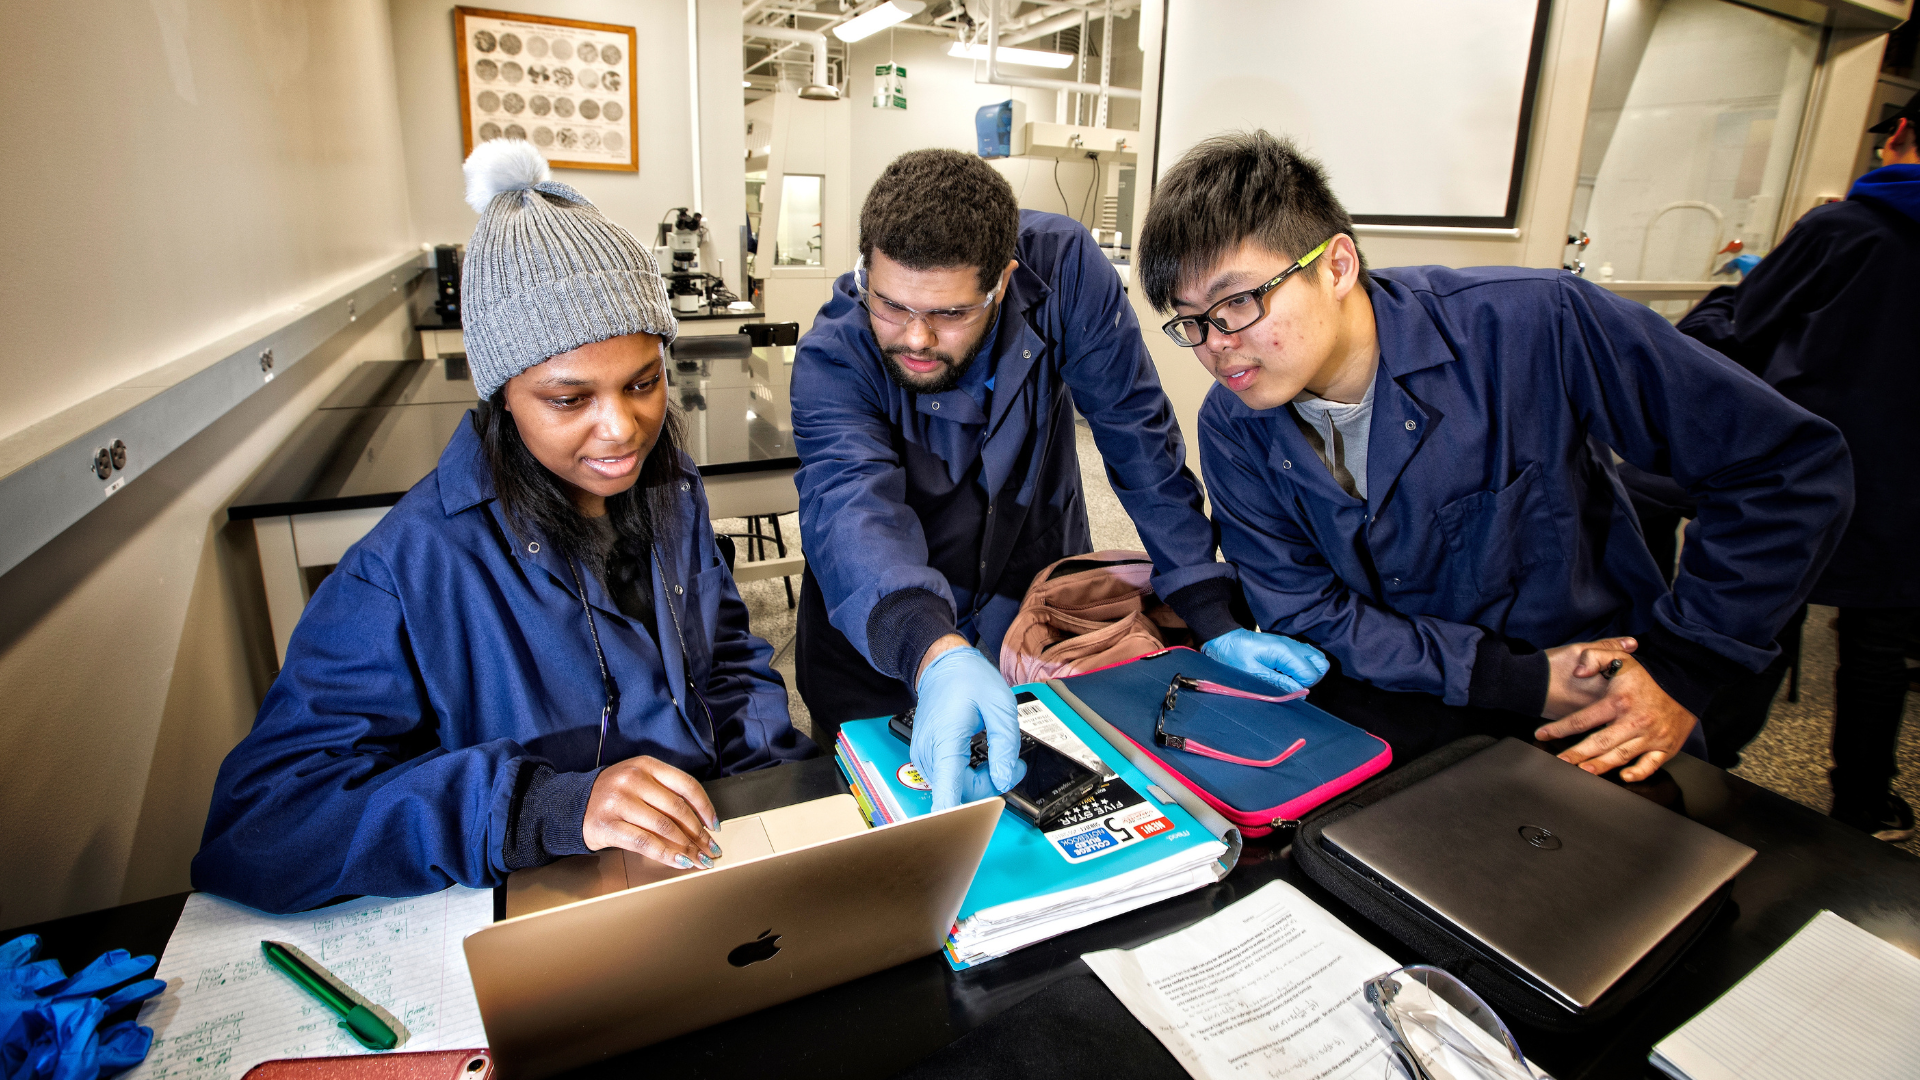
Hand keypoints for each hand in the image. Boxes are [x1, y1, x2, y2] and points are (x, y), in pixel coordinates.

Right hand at [582, 755, 720, 869]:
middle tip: (710, 850)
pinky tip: (680, 862)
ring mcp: (618, 802)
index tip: (715, 826)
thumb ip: (666, 793)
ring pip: (664, 828)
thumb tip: (703, 823)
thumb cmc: (614, 796)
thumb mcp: (640, 782)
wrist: (573, 805)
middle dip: (699, 834)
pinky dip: (667, 854)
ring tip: (699, 860)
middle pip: (677, 809)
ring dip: (687, 847)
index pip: (686, 785)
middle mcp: (632, 779)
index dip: (705, 807)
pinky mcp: (607, 825)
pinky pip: (645, 843)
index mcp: (646, 765)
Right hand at [913, 637, 1023, 810]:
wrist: (941, 665)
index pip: (947, 794)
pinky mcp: (926, 758)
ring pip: (956, 789)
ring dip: (981, 781)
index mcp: (945, 740)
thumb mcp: (1000, 704)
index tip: (975, 827)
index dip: (963, 818)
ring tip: (998, 756)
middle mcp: (929, 754)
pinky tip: (979, 757)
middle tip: (1014, 764)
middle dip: (991, 785)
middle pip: (960, 794)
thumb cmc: (967, 680)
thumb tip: (1006, 778)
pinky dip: (968, 775)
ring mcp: (924, 758)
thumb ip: (1005, 744)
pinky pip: (950, 779)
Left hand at [1201, 628, 1329, 693]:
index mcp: (1285, 652)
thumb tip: (1299, 693)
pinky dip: (1305, 666)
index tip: (1288, 688)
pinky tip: (1289, 671)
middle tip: (1293, 684)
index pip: (1312, 674)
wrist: (1226, 640)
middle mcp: (1293, 646)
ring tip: (1291, 678)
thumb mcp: (1253, 673)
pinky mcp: (1290, 646)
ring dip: (1309, 672)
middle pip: (1322, 665)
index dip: (1303, 686)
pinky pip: (1309, 656)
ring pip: (1318, 660)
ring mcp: (1293, 644)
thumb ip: (1278, 683)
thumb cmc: (1235, 655)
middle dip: (1311, 679)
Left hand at [1533, 650, 1694, 781]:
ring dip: (1599, 766)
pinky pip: (1651, 765)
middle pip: (1599, 743)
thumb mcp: (1620, 658)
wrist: (1688, 681)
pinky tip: (1623, 777)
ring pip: (1620, 756)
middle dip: (1575, 754)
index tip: (1542, 734)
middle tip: (1559, 762)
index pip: (1582, 719)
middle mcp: (1634, 721)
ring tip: (1581, 772)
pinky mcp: (1666, 747)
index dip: (1559, 728)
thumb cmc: (1650, 675)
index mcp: (1619, 701)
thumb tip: (1578, 672)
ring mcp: (1651, 736)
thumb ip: (1593, 658)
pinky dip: (1638, 773)